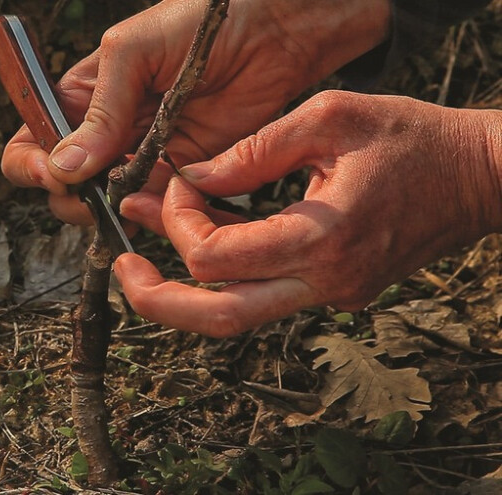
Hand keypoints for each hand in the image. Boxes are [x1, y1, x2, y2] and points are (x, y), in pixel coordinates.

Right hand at [1, 0, 390, 223]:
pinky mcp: (177, 175)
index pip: (31, 142)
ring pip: (104, 204)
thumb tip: (64, 165)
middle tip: (96, 188)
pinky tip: (162, 193)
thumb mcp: (132, 52)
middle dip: (70, 195)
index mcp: (80, 99)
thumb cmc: (196, 24)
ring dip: (110, 208)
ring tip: (132, 188)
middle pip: (62, 185)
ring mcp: (139, 158)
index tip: (53, 172)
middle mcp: (103, 134)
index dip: (31, 165)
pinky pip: (151, 205)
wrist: (270, 33)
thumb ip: (99, 109)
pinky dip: (150, 209)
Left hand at [115, 90, 501, 336]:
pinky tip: (202, 232)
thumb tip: (191, 178)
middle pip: (218, 319)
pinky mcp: (333, 292)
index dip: (177, 223)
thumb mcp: (329, 118)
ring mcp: (331, 295)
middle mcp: (324, 283)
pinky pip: (263, 292)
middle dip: (157, 298)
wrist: (480, 177)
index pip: (214, 259)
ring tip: (144, 245)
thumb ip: (251, 151)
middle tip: (121, 266)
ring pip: (237, 315)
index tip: (176, 183)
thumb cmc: (414, 138)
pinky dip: (225, 271)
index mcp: (322, 238)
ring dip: (185, 285)